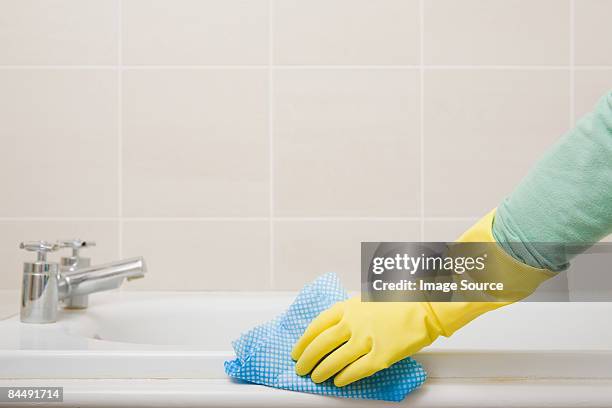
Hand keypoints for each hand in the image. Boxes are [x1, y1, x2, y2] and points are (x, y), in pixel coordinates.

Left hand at [291, 297, 442, 386]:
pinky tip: (338, 381)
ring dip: (322, 370)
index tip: (297, 350)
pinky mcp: (381, 355)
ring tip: (316, 377)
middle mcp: (353, 323)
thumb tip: (333, 330)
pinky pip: (356, 370)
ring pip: (335, 360)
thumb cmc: (398, 299)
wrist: (424, 304)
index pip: (317, 326)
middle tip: (301, 367)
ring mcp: (366, 340)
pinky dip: (344, 377)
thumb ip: (349, 313)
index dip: (303, 341)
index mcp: (348, 307)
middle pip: (321, 345)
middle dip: (307, 359)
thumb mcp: (366, 299)